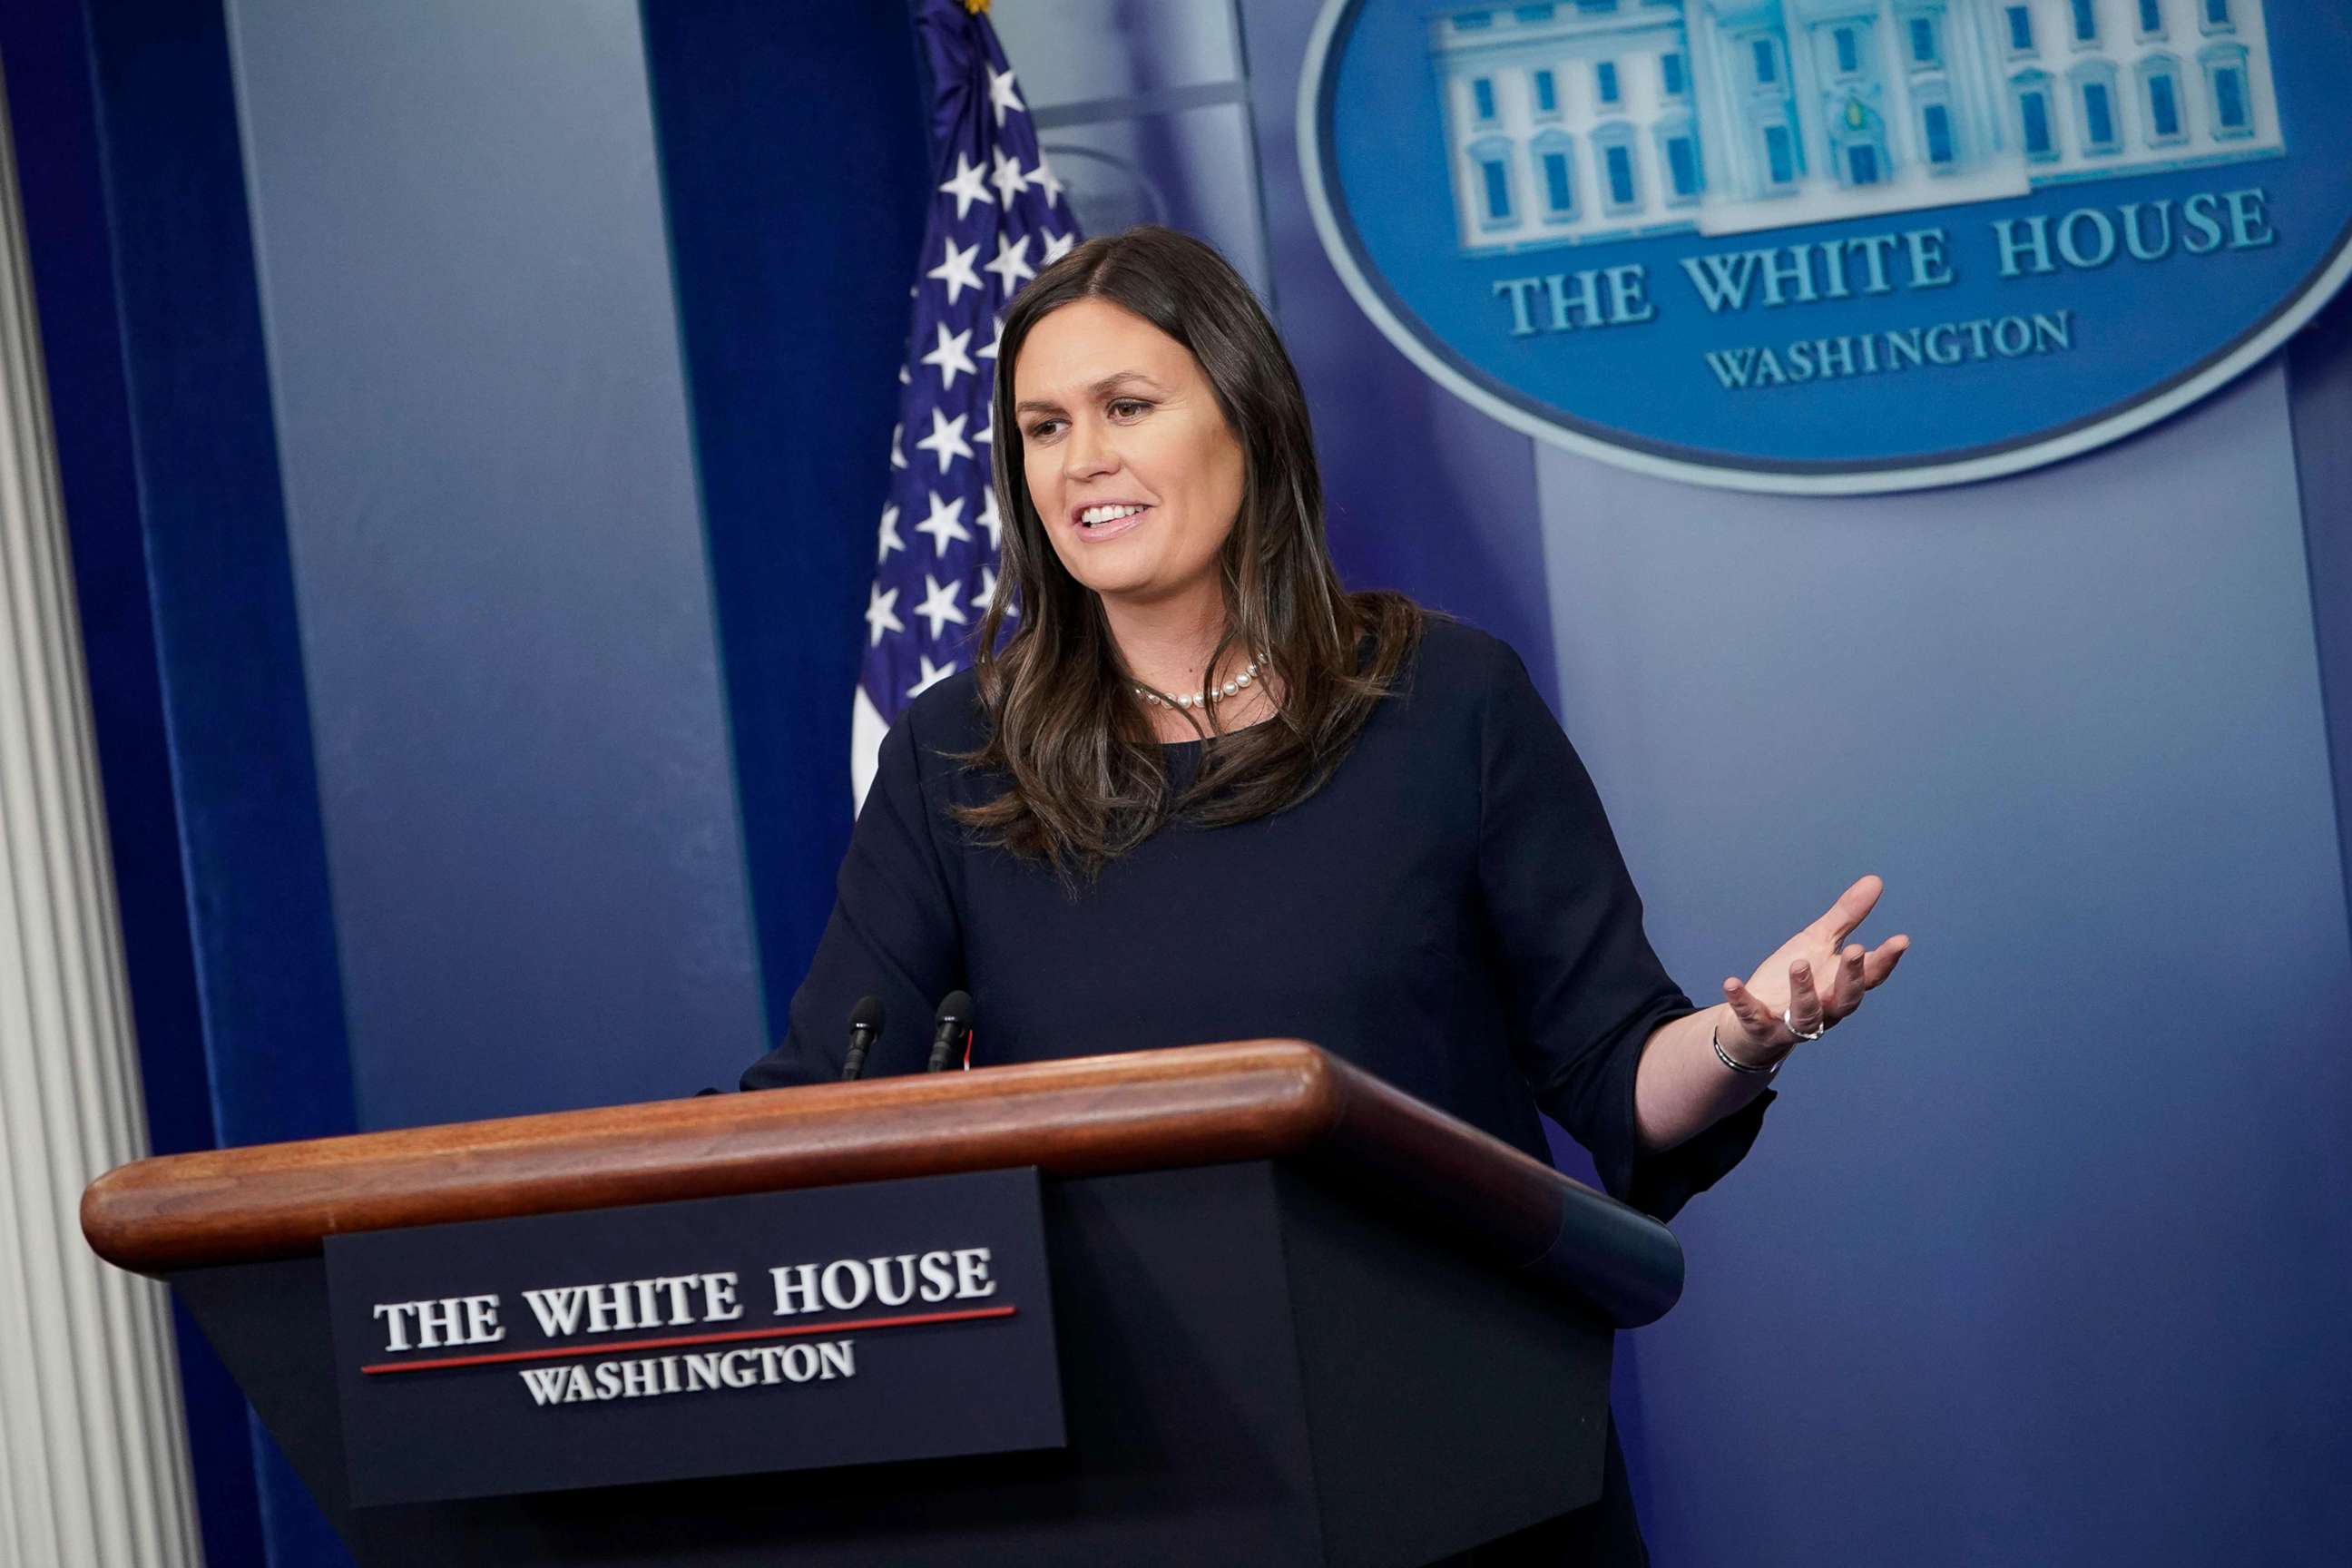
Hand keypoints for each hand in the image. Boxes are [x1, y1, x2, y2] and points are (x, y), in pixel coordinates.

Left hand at [1719, 875, 1909, 1064]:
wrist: (1755, 1021)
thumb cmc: (1795, 978)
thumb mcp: (1818, 942)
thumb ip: (1846, 917)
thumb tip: (1875, 880)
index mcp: (1840, 986)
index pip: (1871, 975)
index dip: (1886, 959)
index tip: (1901, 939)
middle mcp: (1824, 1009)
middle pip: (1846, 999)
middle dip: (1851, 976)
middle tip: (1855, 949)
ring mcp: (1793, 1023)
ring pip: (1807, 1015)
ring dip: (1804, 990)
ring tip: (1799, 963)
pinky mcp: (1761, 1028)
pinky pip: (1752, 1017)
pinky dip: (1742, 1001)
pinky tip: (1731, 981)